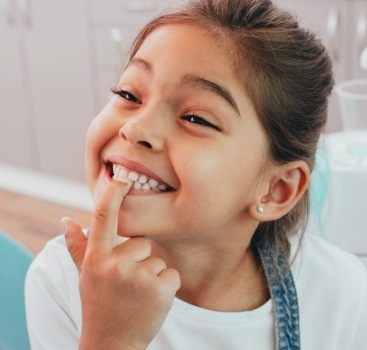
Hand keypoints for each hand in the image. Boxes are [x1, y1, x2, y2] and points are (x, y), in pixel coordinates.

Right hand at [63, 180, 180, 349]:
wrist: (112, 345)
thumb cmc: (99, 305)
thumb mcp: (85, 277)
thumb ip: (77, 247)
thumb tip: (65, 220)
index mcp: (96, 259)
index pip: (102, 218)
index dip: (113, 195)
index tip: (122, 178)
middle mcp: (114, 266)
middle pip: (142, 243)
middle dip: (139, 260)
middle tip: (128, 285)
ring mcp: (138, 278)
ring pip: (157, 260)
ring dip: (152, 276)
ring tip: (137, 296)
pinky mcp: (160, 290)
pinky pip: (172, 274)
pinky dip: (166, 287)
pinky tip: (152, 302)